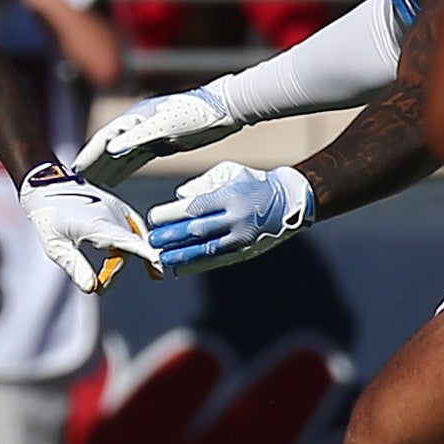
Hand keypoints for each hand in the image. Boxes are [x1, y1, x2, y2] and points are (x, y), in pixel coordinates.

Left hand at [18, 163, 160, 292]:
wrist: (45, 186)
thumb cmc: (47, 217)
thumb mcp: (56, 247)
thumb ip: (75, 267)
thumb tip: (91, 289)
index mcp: (96, 224)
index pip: (127, 242)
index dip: (145, 254)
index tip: (159, 267)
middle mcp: (111, 214)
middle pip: (126, 248)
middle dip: (115, 271)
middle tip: (99, 288)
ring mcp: (116, 208)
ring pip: (132, 238)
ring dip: (126, 258)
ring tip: (121, 279)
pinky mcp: (117, 206)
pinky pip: (134, 226)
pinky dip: (137, 242)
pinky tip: (144, 256)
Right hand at [72, 83, 240, 186]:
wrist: (225, 109)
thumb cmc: (197, 114)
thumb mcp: (166, 126)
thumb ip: (137, 137)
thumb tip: (111, 148)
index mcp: (136, 118)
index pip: (106, 137)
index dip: (90, 153)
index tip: (76, 168)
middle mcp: (138, 125)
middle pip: (110, 146)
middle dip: (94, 162)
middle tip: (78, 179)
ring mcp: (150, 133)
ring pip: (122, 154)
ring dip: (107, 168)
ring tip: (93, 183)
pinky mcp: (162, 142)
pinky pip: (136, 158)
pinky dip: (124, 168)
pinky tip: (117, 179)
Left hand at [146, 161, 313, 275]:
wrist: (290, 200)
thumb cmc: (252, 184)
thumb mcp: (229, 174)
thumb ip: (201, 184)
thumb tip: (179, 197)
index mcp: (229, 196)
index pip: (193, 207)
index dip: (170, 215)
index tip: (153, 218)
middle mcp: (236, 217)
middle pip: (196, 230)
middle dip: (170, 237)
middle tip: (152, 240)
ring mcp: (242, 237)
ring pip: (206, 249)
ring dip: (180, 255)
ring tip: (162, 258)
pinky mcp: (246, 251)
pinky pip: (218, 260)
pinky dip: (197, 265)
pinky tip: (180, 269)